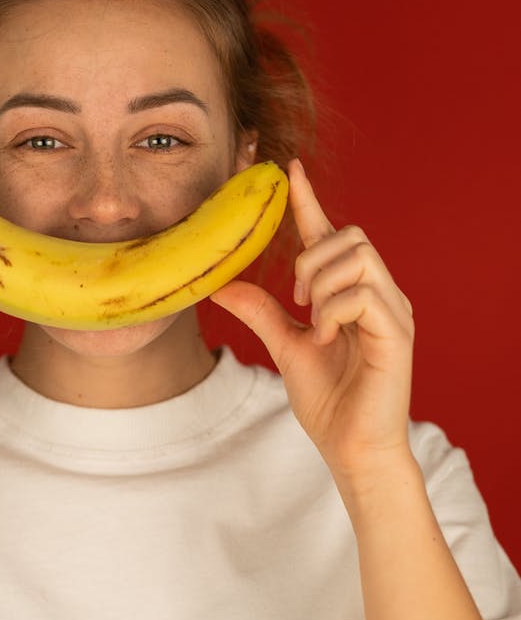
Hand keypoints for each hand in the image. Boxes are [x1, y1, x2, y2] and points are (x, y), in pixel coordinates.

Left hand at [210, 159, 414, 484]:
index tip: (290, 169)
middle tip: (298, 301)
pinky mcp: (397, 332)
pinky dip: (333, 311)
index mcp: (353, 293)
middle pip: (349, 235)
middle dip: (311, 260)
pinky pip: (362, 294)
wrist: (352, 449)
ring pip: (356, 257)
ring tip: (315, 323)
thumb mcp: (285, 347)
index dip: (309, 201)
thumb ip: (261, 312)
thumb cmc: (329, 401)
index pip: (331, 235)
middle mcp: (379, 294)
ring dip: (321, 285)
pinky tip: (327, 336)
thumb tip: (222, 285)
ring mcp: (392, 311)